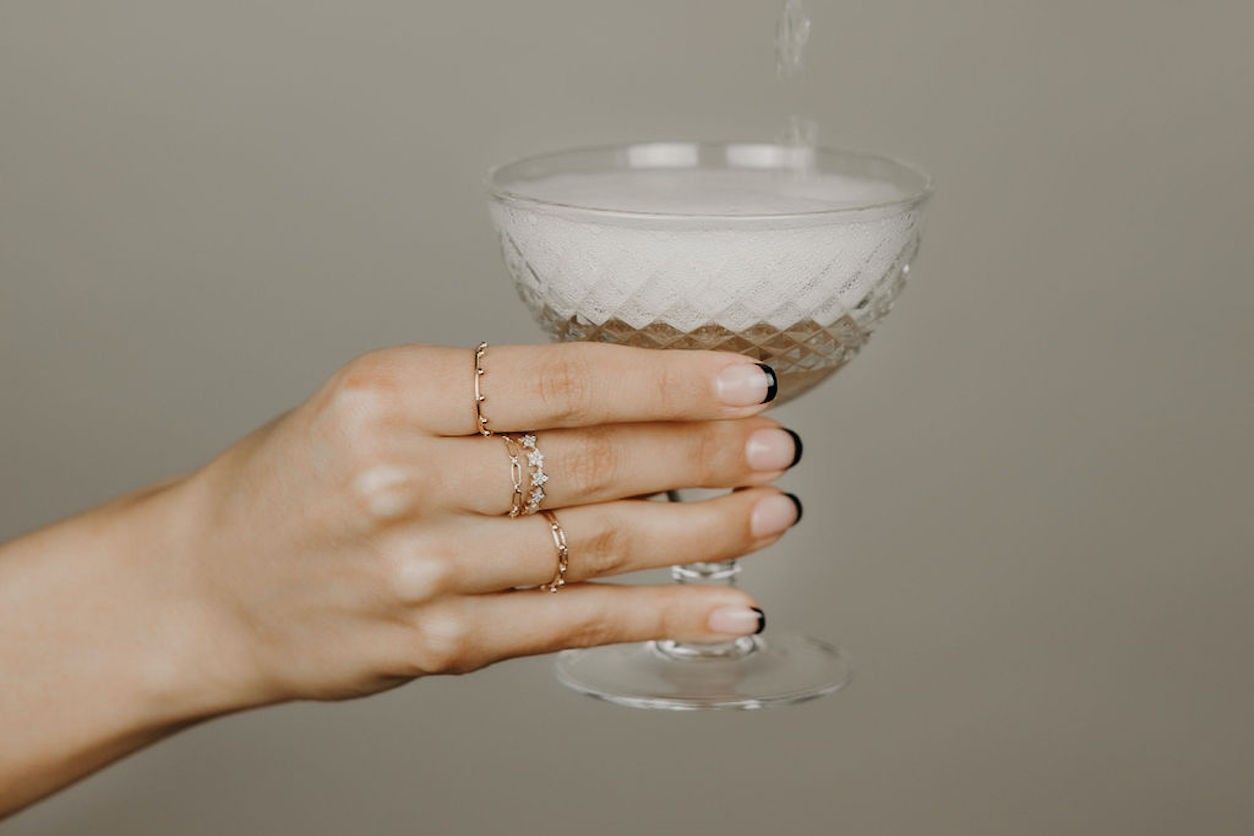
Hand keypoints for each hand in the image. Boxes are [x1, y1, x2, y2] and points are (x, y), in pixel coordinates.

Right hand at [174, 342, 801, 707]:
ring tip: (774, 510)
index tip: (743, 374)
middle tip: (776, 442)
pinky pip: (577, 622)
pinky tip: (729, 604)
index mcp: (393, 391)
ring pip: (599, 540)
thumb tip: (634, 398)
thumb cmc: (298, 484)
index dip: (668, 377)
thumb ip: (486, 400)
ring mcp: (426, 566)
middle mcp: (408, 474)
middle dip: (705, 449)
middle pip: (593, 458)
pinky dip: (665, 613)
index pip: (562, 378)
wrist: (207, 586)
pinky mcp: (442, 640)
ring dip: (705, 527)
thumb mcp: (375, 403)